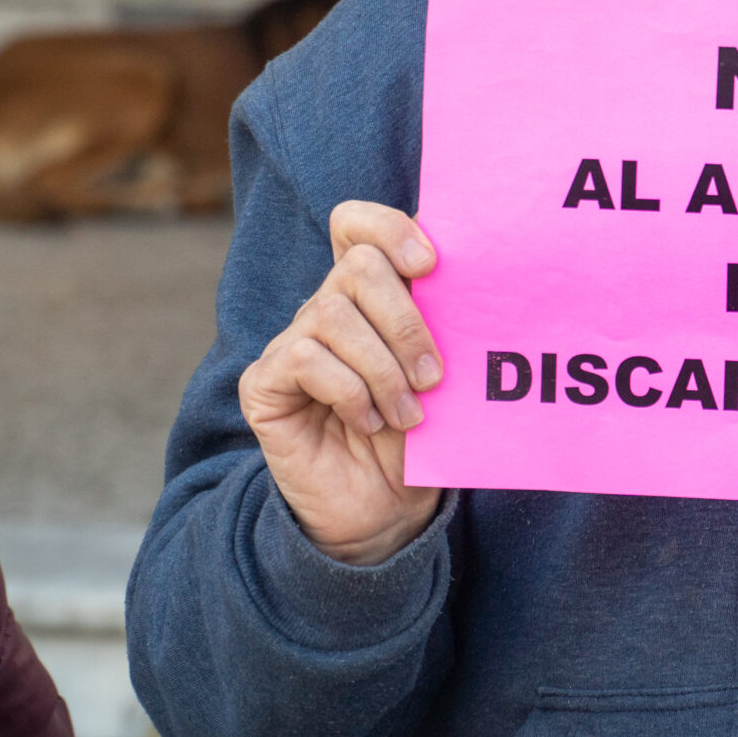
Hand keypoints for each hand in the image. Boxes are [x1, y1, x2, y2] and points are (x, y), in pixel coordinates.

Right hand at [239, 201, 444, 565]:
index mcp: (367, 296)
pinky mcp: (264, 383)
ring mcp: (290, 344)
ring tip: (408, 414)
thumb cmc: (417, 437)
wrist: (385, 511)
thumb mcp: (440, 375)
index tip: (432, 264)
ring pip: (332, 313)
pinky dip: (350, 391)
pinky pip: (305, 358)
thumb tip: (472, 283)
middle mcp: (325, 309)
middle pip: (358, 266)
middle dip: (406, 321)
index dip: (389, 227)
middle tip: (433, 377)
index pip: (356, 225)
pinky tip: (369, 422)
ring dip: (383, 368)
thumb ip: (441, 325)